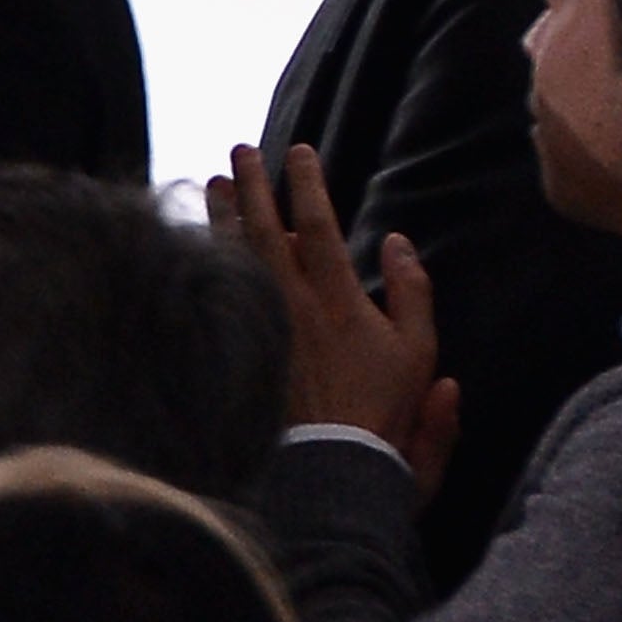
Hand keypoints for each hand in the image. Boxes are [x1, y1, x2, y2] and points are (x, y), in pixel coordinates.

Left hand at [207, 144, 458, 494]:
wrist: (337, 469)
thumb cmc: (385, 415)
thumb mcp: (420, 354)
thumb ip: (413, 293)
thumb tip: (399, 243)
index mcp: (339, 301)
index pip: (318, 227)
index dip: (307, 185)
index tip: (298, 153)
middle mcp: (294, 307)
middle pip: (266, 232)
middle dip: (254, 186)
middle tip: (240, 151)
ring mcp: (264, 330)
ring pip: (237, 260)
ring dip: (224, 217)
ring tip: (214, 184)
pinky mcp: (246, 354)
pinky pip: (224, 296)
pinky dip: (212, 265)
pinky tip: (202, 247)